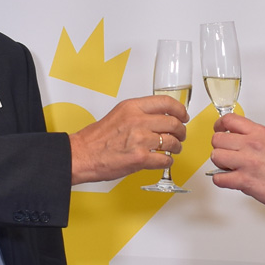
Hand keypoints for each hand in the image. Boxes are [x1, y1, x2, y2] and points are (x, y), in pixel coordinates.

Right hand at [69, 95, 188, 183]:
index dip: (180, 110)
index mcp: (132, 107)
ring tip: (173, 150)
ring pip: (172, 142)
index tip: (183, 115)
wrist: (81, 155)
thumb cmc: (96, 139)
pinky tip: (163, 161)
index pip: (166, 102)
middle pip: (173, 123)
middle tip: (180, 135)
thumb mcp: (118, 115)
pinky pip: (165, 160)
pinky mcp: (140, 158)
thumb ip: (137, 114)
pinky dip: (168, 162)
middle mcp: (137, 121)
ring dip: (176, 147)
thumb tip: (158, 117)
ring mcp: (140, 139)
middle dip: (181, 131)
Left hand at [209, 113, 264, 210]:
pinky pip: (219, 178)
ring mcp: (247, 162)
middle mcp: (251, 144)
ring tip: (230, 167)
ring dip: (220, 164)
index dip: (219, 125)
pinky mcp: (244, 180)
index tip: (219, 130)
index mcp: (258, 132)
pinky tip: (230, 179)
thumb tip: (233, 135)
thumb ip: (251, 135)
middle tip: (227, 154)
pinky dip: (221, 180)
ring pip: (216, 156)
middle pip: (217, 139)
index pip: (229, 119)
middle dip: (220, 148)